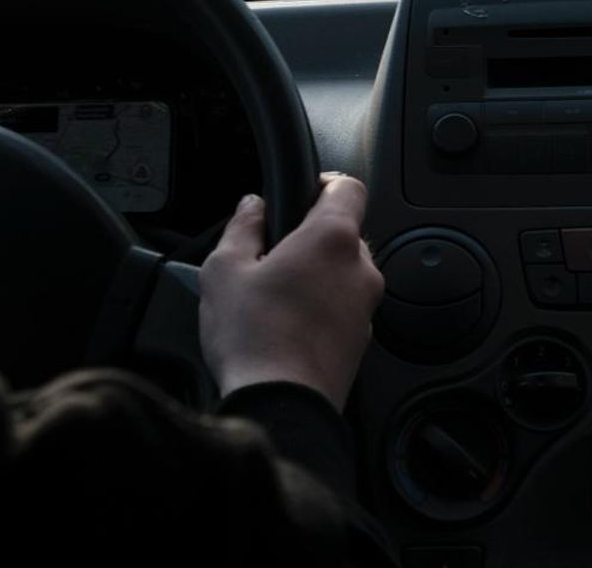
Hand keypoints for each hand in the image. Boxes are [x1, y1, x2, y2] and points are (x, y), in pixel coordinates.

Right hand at [199, 173, 383, 411]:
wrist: (281, 406)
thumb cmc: (254, 338)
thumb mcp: (225, 270)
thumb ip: (241, 227)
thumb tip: (252, 206)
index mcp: (332, 239)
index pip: (349, 187)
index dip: (323, 185)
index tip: (300, 195)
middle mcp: (360, 270)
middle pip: (344, 233)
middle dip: (310, 239)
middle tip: (271, 256)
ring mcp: (366, 308)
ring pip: (343, 274)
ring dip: (315, 277)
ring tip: (273, 298)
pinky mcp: (361, 342)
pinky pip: (343, 309)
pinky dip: (321, 310)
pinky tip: (285, 327)